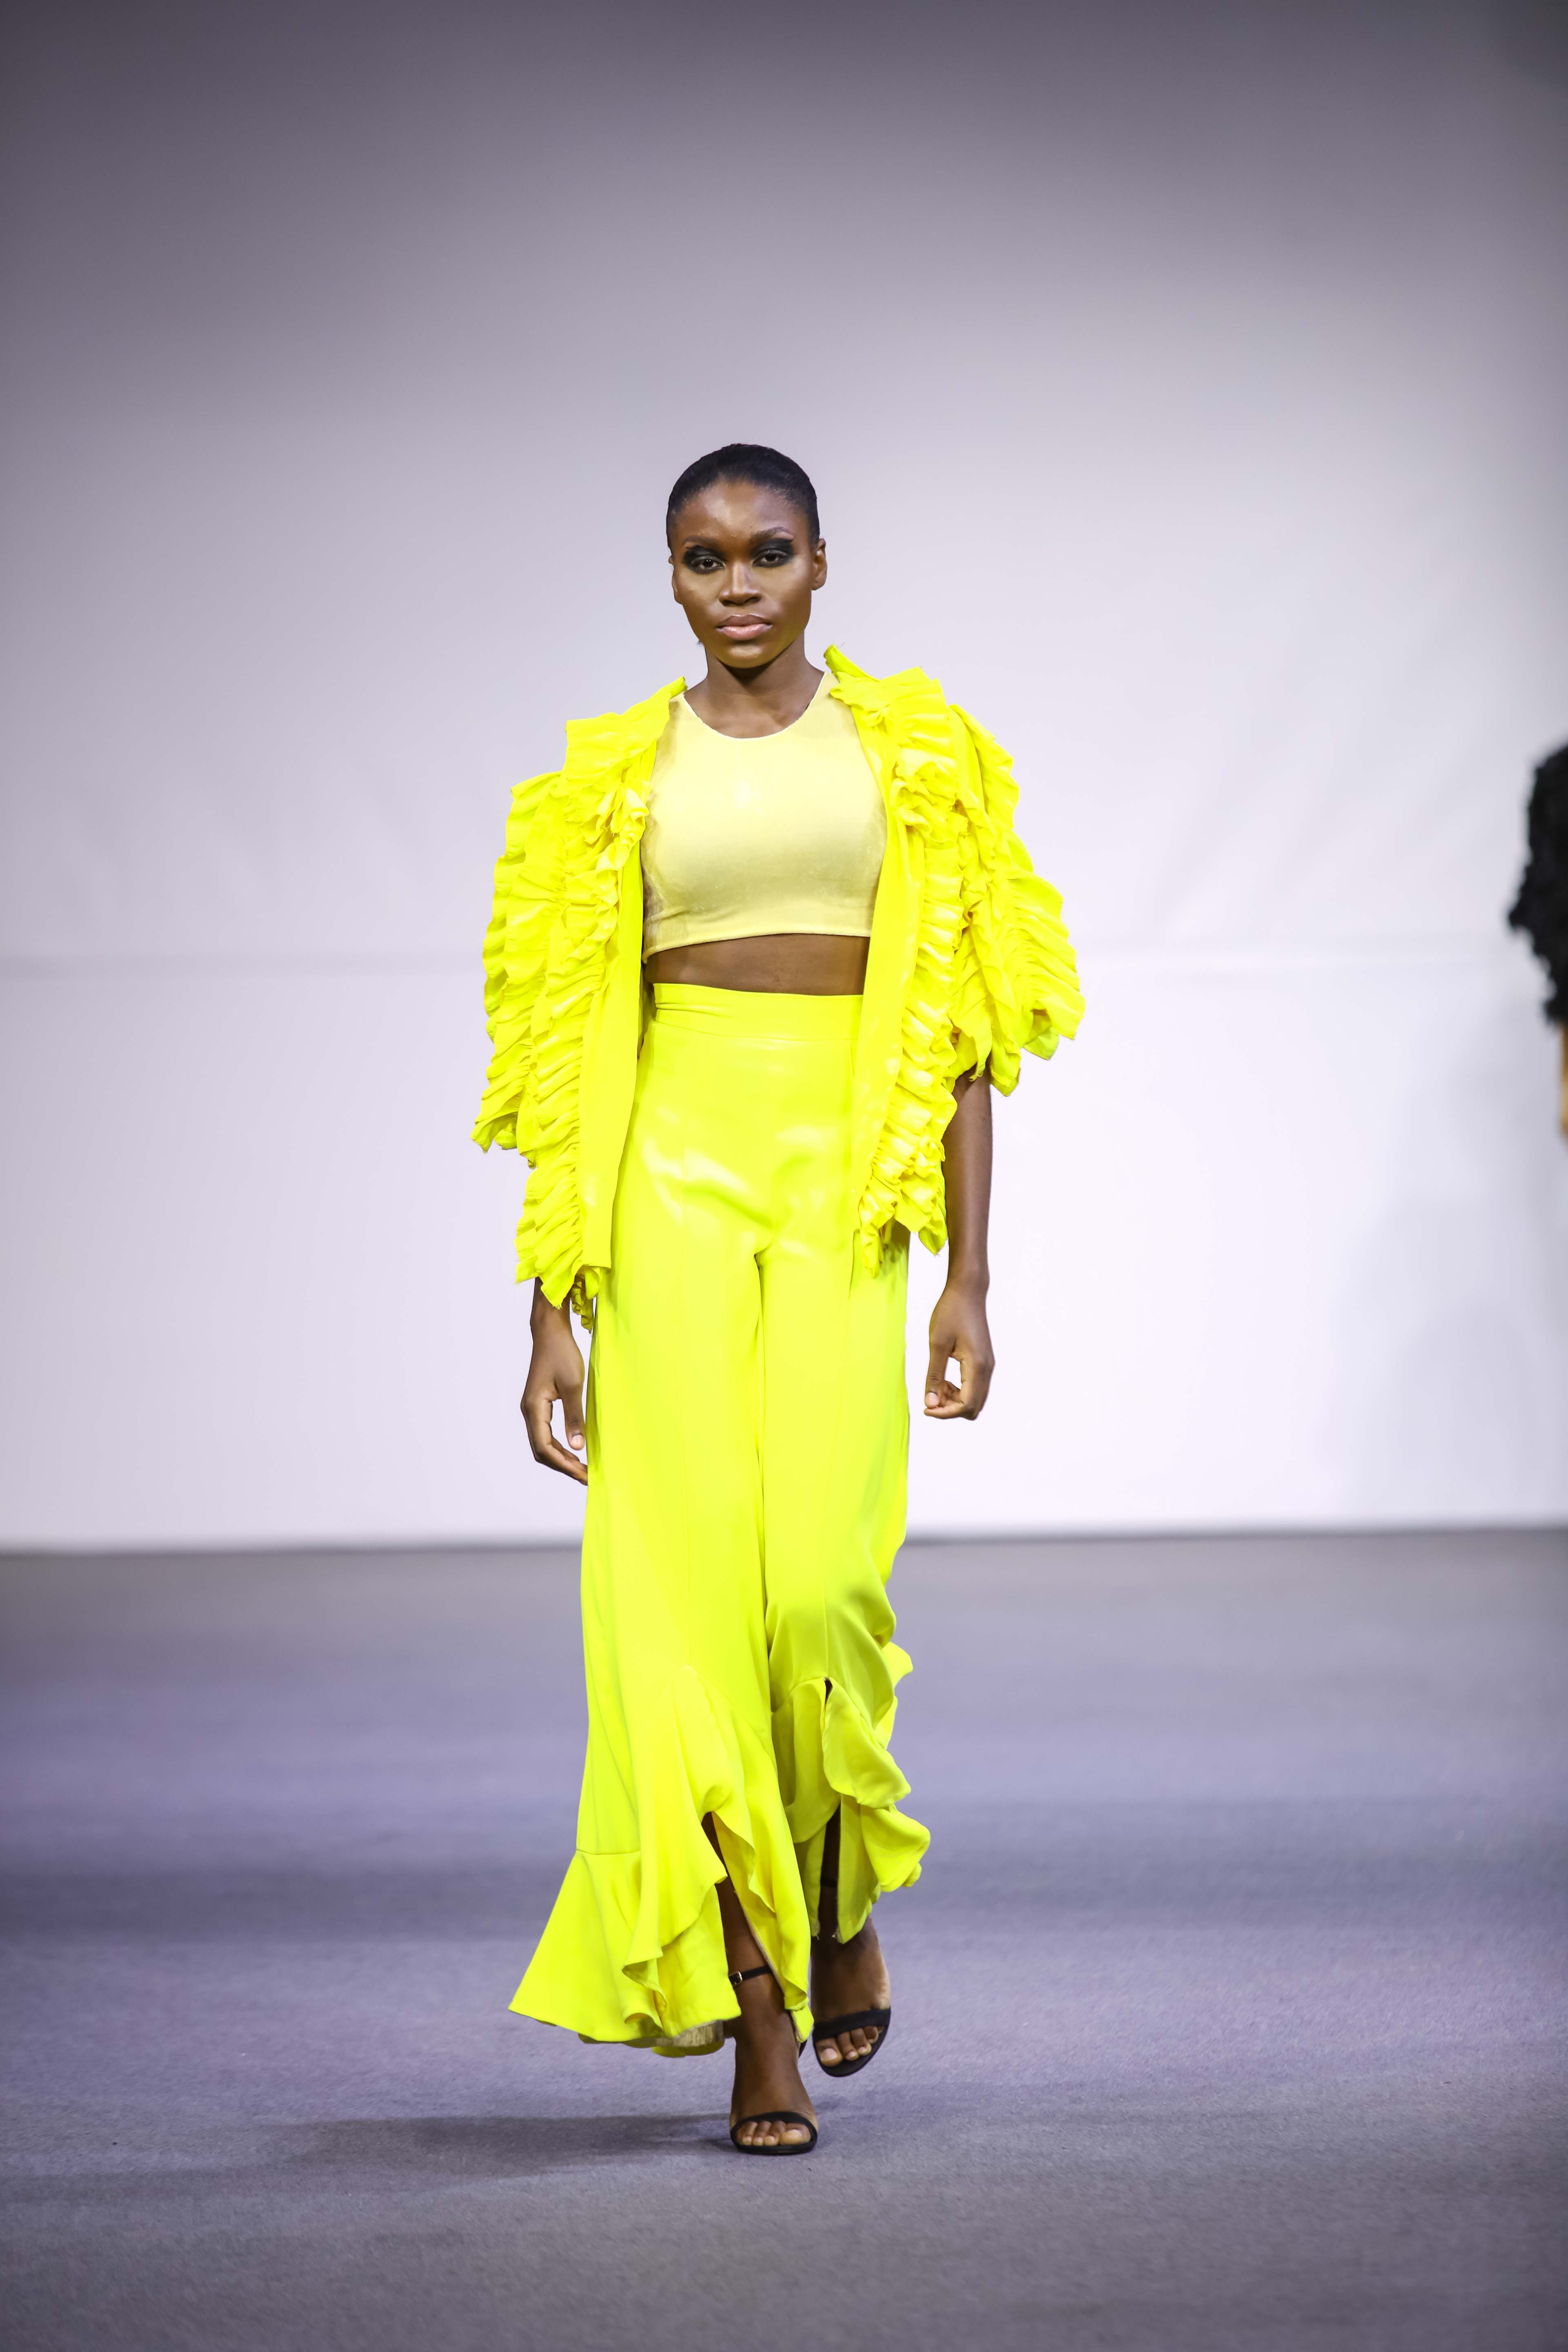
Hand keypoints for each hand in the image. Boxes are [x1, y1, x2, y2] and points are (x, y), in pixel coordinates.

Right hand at [521, 1286, 587, 1482]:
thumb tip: (578, 1446)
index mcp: (534, 1408)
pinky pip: (545, 1433)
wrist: (550, 1332)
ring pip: (542, 1444)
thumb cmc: (561, 1353)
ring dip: (561, 1458)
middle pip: (541, 1451)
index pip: (545, 1447)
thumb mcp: (572, 1385)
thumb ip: (575, 1417)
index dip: (565, 1464)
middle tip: (586, 1476)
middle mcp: (528, 1411)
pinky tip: (574, 1449)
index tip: (584, 1474)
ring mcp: (532, 1409)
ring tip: (582, 1468)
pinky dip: (559, 1446)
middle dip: (563, 1466)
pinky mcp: (539, 1405)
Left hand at [924, 1276, 993, 1419]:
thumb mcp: (937, 1345)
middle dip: (951, 1409)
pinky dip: (960, 1390)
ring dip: (955, 1400)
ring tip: (936, 1387)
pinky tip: (944, 1379)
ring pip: (975, 1399)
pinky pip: (975, 1386)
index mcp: (977, 1366)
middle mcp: (987, 1369)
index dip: (945, 1413)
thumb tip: (931, 1404)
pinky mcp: (984, 1361)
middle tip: (930, 1397)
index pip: (966, 1405)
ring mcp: (988, 1365)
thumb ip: (934, 1377)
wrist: (968, 1291)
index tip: (925, 1408)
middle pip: (973, 1407)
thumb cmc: (951, 1313)